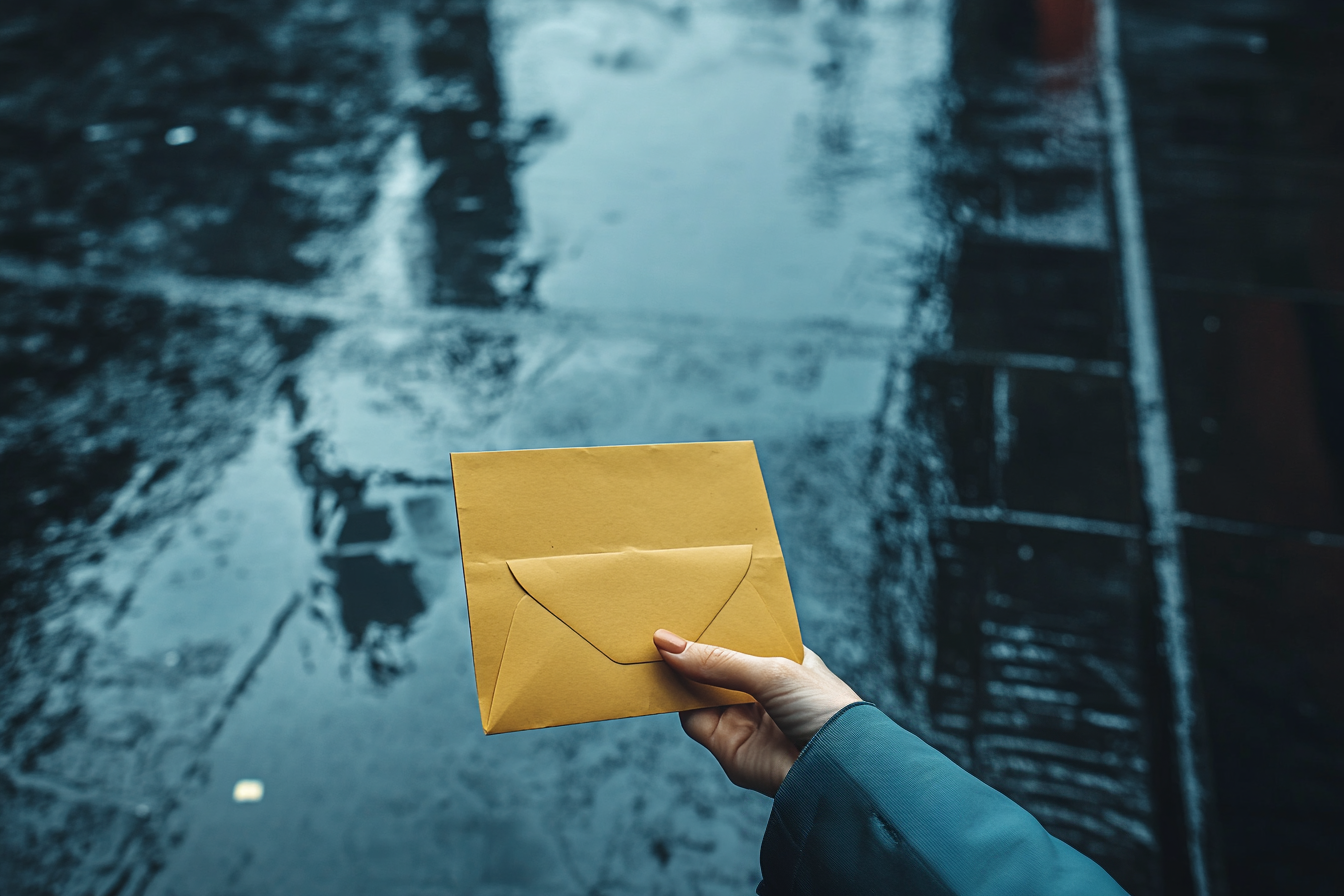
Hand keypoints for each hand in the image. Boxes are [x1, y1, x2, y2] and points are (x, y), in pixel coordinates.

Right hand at [653, 629, 861, 796]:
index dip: (720, 625)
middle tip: (662, 621)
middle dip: (693, 648)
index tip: (691, 605)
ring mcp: (745, 719)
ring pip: (700, 690)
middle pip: (718, 665)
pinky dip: (676, 702)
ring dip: (679, 672)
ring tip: (652, 644)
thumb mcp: (771, 672)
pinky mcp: (728, 747)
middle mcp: (764, 691)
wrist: (836, 770)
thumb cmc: (822, 710)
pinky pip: (693, 719)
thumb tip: (667, 643)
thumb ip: (718, 660)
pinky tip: (663, 678)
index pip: (746, 638)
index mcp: (785, 664)